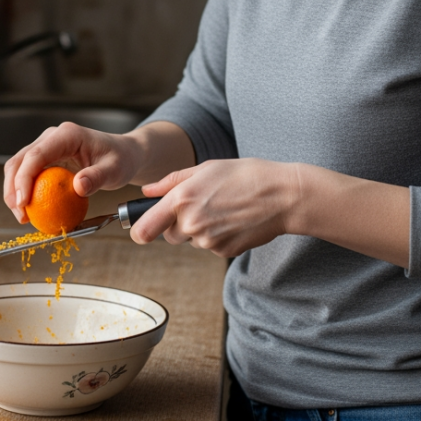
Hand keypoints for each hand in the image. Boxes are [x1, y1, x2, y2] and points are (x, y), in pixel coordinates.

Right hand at [3, 122, 144, 224]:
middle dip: (13, 189)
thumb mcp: (115, 170)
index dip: (24, 178)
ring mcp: (46, 147)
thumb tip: (78, 187)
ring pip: (18, 167)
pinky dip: (24, 192)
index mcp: (67, 135)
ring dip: (14, 192)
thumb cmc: (121, 159)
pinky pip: (28, 174)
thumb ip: (97, 177)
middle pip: (19, 160)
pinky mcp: (46, 159)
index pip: (36, 155)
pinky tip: (30, 210)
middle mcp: (52, 137)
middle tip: (20, 215)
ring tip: (22, 216)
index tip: (23, 202)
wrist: (124, 154)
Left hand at [133, 158, 299, 257]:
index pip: (144, 228)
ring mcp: (207, 240)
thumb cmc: (245, 176)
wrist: (281, 196)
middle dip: (177, 225)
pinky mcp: (223, 251)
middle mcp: (191, 223)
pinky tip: (233, 220)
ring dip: (199, 230)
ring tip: (222, 209)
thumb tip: (147, 191)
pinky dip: (217, 237)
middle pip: (169, 235)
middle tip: (201, 206)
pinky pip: (210, 247)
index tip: (140, 230)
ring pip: (191, 241)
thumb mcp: (205, 168)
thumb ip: (171, 181)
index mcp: (181, 199)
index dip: (139, 231)